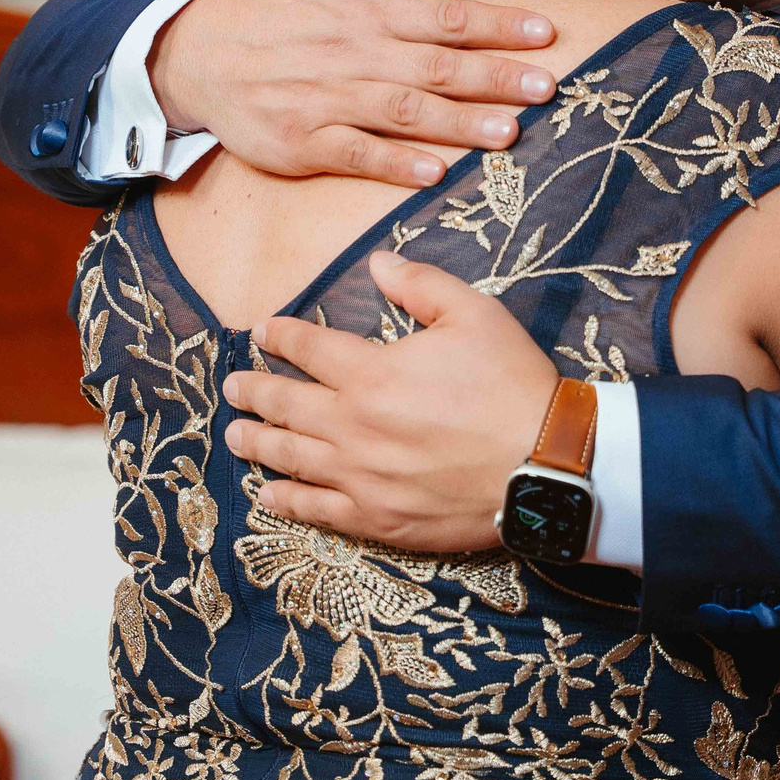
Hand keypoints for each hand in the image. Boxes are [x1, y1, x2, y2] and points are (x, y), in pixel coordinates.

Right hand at [152, 0, 559, 186]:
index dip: (497, 26)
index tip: (546, 33)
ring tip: (509, 133)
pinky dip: (395, 163)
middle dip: (495, 77)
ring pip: (403, 112)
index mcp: (369, 12)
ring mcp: (328, 100)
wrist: (202, 51)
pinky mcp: (303, 142)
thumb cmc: (283, 7)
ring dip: (459, 124)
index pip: (446, 17)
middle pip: (435, 66)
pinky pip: (356, 154)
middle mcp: (354, 55)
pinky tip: (435, 172)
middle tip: (547, 87)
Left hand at [223, 253, 559, 550]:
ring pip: (290, 458)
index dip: (280, 337)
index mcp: (372, 373)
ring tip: (234, 434)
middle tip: (232, 386)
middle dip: (253, 391)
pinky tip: (268, 495)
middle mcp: (353, 426)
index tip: (263, 332)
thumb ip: (420, 284)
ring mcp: (361, 477)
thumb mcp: (475, 314)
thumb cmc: (513, 385)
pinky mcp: (378, 517)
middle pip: (285, 405)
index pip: (308, 348)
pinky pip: (317, 510)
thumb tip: (377, 262)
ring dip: (257, 442)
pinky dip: (286, 501)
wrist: (546, 463)